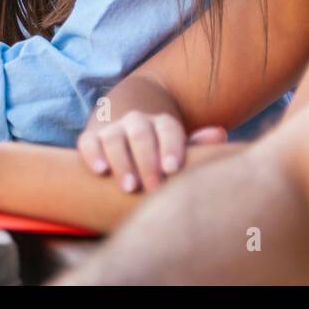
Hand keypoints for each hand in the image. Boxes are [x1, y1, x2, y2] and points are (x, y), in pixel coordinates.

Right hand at [77, 111, 226, 192]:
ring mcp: (113, 129)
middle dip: (147, 160)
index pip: (168, 129)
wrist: (127, 135)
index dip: (171, 147)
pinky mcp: (91, 138)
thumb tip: (219, 134)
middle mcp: (137, 122)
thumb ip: (196, 144)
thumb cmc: (161, 152)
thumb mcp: (179, 148)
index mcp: (162, 123)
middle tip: (152, 187)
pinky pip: (88, 142)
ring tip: (129, 186)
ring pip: (114, 138)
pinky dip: (93, 154)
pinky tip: (100, 171)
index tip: (172, 169)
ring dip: (121, 161)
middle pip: (141, 134)